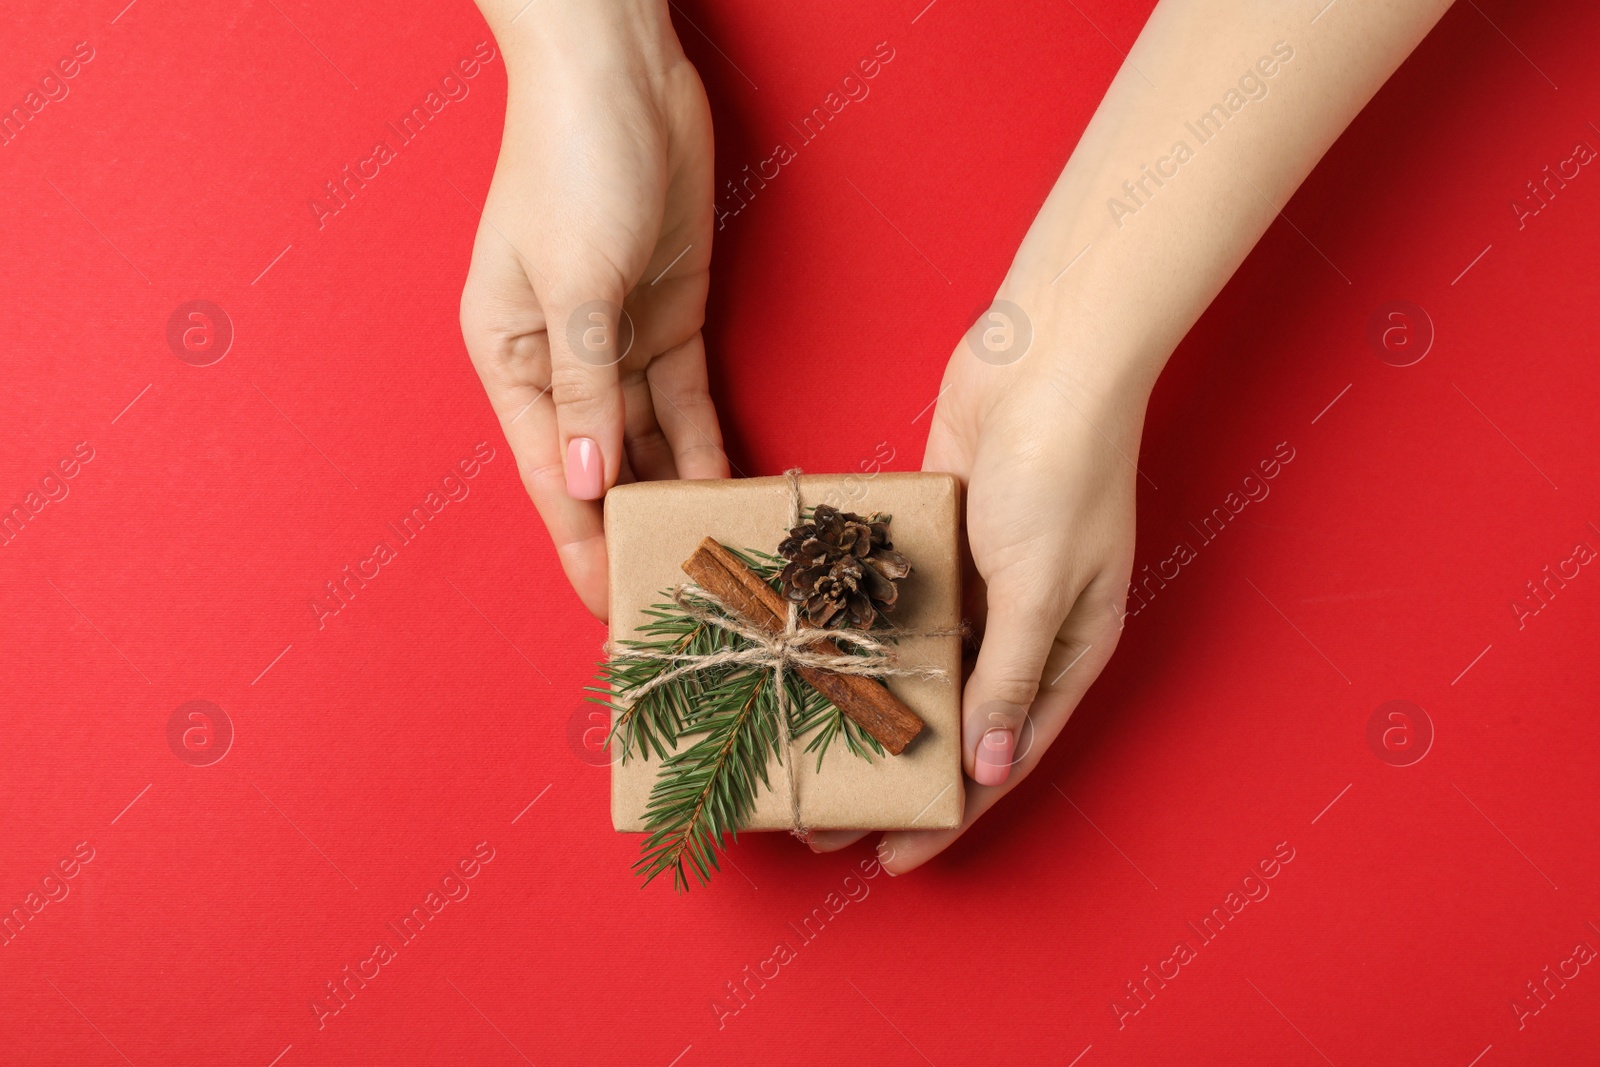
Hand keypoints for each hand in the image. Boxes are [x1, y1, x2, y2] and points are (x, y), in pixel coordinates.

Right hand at [460, 1, 726, 619]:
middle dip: (628, 529)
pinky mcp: (670, 318)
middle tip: (669, 599)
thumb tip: (591, 482)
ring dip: (671, 492)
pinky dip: (703, 443)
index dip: (579, 542)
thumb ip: (586, 390)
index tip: (605, 607)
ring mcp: (618, 341)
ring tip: (706, 556)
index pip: (552, 472)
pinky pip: (684, 400)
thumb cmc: (571, 164)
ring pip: (645, 439)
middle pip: (598, 465)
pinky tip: (723, 489)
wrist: (620, 73)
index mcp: (510, 355)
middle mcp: (560, 360)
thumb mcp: (575, 285)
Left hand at [810, 297, 1142, 871]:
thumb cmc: (1062, 471)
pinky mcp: (936, 538)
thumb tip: (987, 767)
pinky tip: (810, 664)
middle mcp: (1019, 626)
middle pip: (950, 721)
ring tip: (806, 753)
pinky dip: (858, 636)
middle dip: (892, 773)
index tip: (892, 859)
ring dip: (867, 710)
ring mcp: (975, 582)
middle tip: (824, 820)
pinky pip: (893, 604)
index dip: (949, 815)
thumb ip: (1007, 674)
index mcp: (1065, 650)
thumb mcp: (1039, 585)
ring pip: (915, 669)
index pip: (1000, 757)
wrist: (1048, 358)